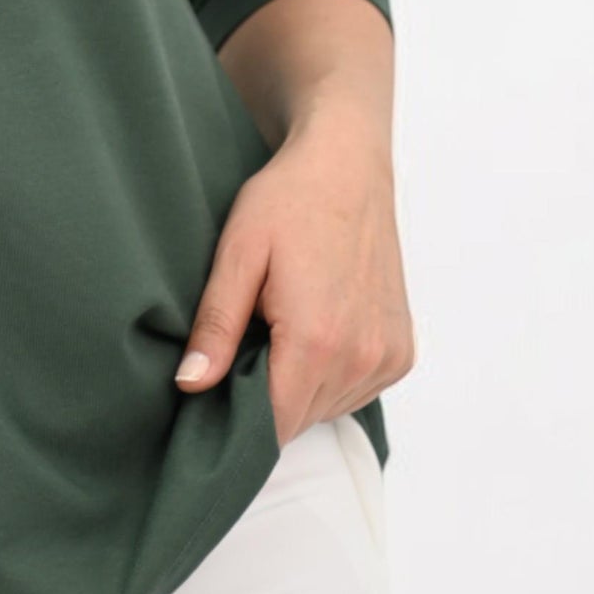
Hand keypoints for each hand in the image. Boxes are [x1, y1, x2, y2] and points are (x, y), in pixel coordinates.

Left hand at [174, 110, 416, 445]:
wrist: (346, 167)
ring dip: (297, 388)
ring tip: (279, 331)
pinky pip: (355, 391)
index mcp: (317, 340)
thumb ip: (216, 327)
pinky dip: (329, 376)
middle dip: (265, 400)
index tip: (212, 398)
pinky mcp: (402, 351)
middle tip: (243, 346)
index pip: (272, 426)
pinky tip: (313, 332)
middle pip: (298, 421)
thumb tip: (190, 385)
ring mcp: (388, 356)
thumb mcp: (237, 255)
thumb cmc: (288, 202)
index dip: (237, 421)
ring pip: (326, 410)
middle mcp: (362, 357)